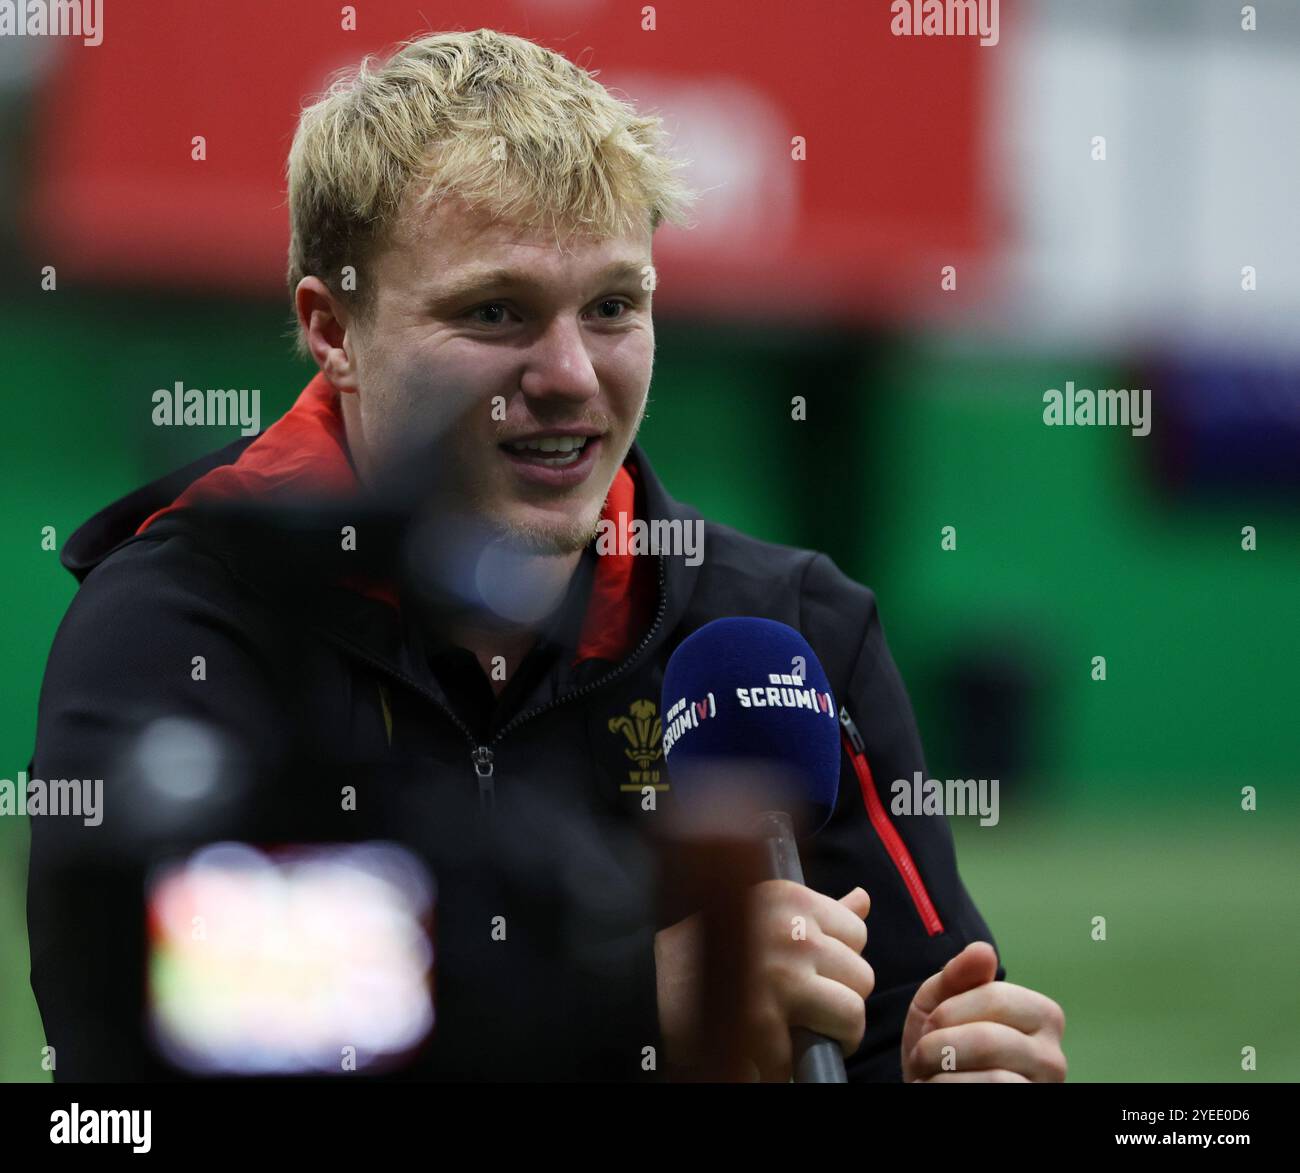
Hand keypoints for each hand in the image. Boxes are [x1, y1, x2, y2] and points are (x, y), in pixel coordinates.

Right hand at [655, 882, 874, 1080]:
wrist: (645, 979)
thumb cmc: (706, 943)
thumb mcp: (760, 909)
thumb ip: (815, 911)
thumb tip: (863, 899)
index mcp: (790, 899)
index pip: (858, 932)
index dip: (839, 958)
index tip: (813, 969)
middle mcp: (792, 933)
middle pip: (861, 976)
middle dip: (838, 997)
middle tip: (807, 1007)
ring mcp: (781, 980)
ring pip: (851, 1015)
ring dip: (830, 1032)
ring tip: (800, 1030)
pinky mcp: (766, 1025)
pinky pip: (812, 1051)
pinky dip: (789, 1058)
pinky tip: (764, 1045)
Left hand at [902, 941, 1066, 1082]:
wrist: (935, 1088)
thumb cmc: (942, 1043)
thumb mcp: (940, 1001)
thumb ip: (958, 974)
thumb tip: (983, 950)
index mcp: (1042, 1015)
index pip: (994, 998)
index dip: (947, 1012)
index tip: (931, 1025)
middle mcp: (1053, 1057)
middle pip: (989, 1040)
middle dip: (938, 1047)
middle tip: (923, 1055)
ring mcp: (1044, 1090)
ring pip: (993, 1080)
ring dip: (943, 1076)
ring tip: (931, 1075)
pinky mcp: (1031, 1108)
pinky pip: (986, 1097)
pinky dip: (947, 1092)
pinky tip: (939, 1088)